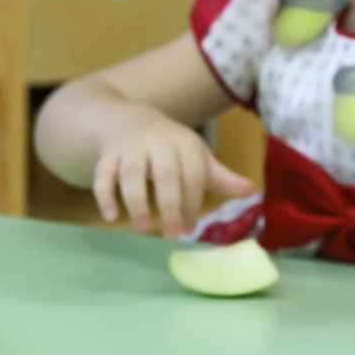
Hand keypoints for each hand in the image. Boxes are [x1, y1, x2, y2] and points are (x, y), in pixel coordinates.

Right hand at [92, 103, 254, 237]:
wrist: (131, 119)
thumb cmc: (171, 147)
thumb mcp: (197, 157)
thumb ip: (220, 177)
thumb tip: (251, 190)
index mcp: (185, 144)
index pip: (193, 175)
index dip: (192, 203)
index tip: (188, 228)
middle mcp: (158, 142)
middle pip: (165, 174)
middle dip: (169, 206)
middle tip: (172, 235)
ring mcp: (131, 147)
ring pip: (131, 173)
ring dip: (136, 202)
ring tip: (143, 228)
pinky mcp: (108, 153)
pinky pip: (103, 173)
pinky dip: (105, 194)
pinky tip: (110, 216)